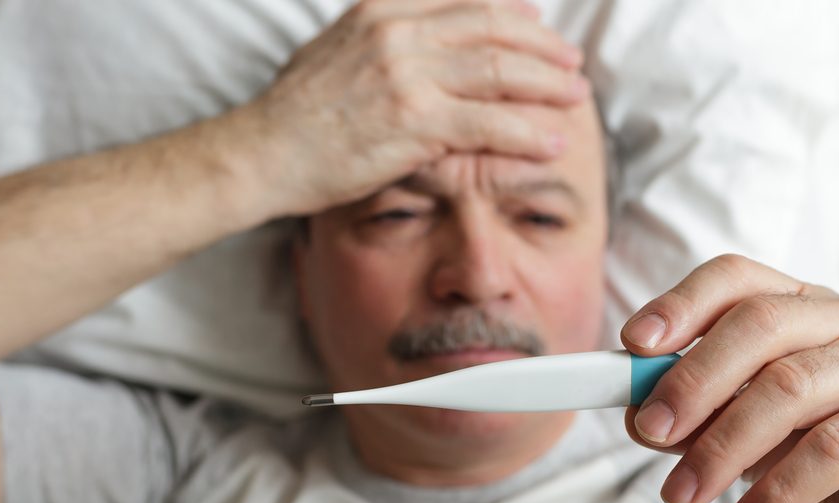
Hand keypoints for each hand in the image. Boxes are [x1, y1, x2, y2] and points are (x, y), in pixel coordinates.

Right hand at [230, 0, 587, 218]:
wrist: (263, 153)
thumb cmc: (297, 114)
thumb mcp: (336, 51)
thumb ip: (382, 38)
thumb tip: (419, 40)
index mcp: (383, 9)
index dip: (512, 11)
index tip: (538, 26)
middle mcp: (399, 31)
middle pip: (494, 26)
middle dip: (542, 44)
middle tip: (571, 63)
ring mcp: (408, 74)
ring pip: (500, 70)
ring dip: (547, 84)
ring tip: (575, 97)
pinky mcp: (415, 121)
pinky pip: (489, 122)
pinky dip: (527, 132)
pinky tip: (552, 141)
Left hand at [620, 254, 838, 502]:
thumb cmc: (824, 461)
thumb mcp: (748, 433)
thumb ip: (699, 416)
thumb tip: (638, 414)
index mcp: (800, 304)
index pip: (734, 279)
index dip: (680, 304)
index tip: (633, 345)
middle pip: (757, 326)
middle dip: (692, 380)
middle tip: (648, 430)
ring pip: (789, 388)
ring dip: (722, 448)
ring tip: (683, 494)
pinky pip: (833, 448)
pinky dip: (777, 490)